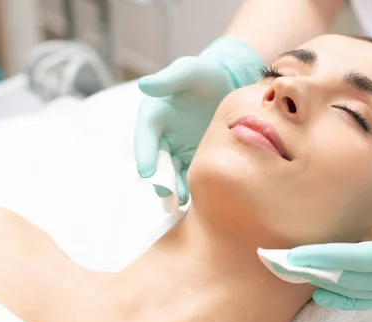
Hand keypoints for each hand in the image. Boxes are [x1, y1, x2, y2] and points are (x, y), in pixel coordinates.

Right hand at [134, 37, 263, 205]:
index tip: (146, 173)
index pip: (145, 135)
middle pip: (156, 159)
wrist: (227, 82)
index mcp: (154, 113)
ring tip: (183, 201)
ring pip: (170, 171)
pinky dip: (190, 186)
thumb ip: (169, 78)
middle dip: (159, 179)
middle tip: (167, 195)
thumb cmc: (205, 74)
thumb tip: (144, 85)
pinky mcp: (193, 155)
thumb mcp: (189, 70)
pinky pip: (188, 173)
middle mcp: (161, 133)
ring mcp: (177, 147)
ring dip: (174, 187)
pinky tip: (197, 198)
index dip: (145, 153)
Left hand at [285, 182, 371, 309]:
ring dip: (320, 284)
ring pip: (353, 292)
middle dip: (310, 273)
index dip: (323, 258)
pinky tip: (321, 293)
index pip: (354, 261)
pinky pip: (366, 298)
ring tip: (290, 275)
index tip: (293, 255)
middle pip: (347, 281)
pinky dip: (341, 297)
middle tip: (275, 265)